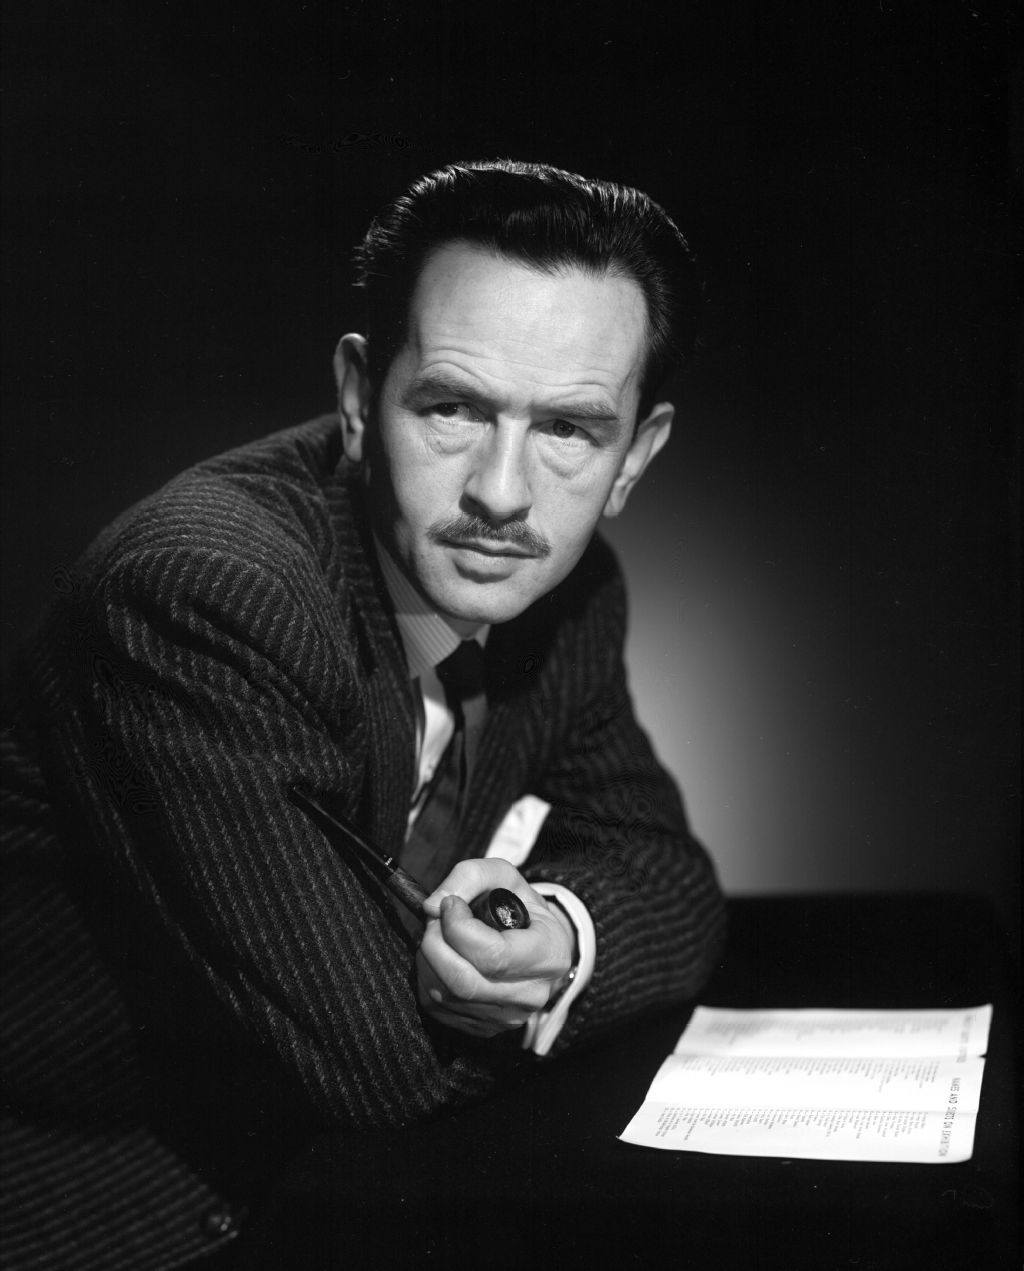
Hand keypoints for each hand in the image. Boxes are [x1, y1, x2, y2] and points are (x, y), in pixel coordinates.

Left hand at [416, 858, 575, 1037]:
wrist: (536, 943)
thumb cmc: (518, 907)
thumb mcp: (503, 877)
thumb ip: (469, 877)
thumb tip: (432, 907)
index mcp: (548, 955)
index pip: (492, 954)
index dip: (457, 927)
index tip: (450, 904)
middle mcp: (532, 995)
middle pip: (463, 982)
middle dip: (434, 945)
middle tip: (434, 920)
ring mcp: (508, 1017)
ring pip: (446, 996)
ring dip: (428, 960)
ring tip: (438, 936)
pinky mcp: (485, 1028)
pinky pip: (439, 1009)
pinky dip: (428, 979)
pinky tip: (441, 958)